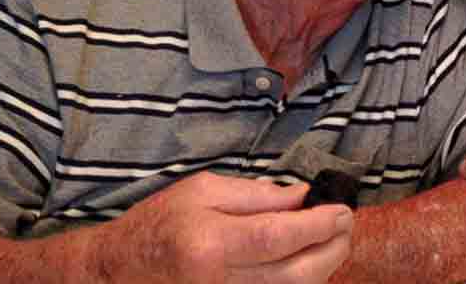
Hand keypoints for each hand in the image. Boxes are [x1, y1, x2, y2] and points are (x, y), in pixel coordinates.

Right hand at [94, 172, 352, 283]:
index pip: (279, 237)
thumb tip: (305, 196)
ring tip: (332, 238)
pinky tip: (307, 260)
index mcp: (210, 244)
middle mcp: (220, 282)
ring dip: (324, 266)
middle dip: (333, 248)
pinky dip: (302, 281)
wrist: (120, 269)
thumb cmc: (160, 223)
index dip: (319, 225)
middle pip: (297, 275)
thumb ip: (258, 195)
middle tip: (345, 224)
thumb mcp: (204, 190)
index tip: (342, 209)